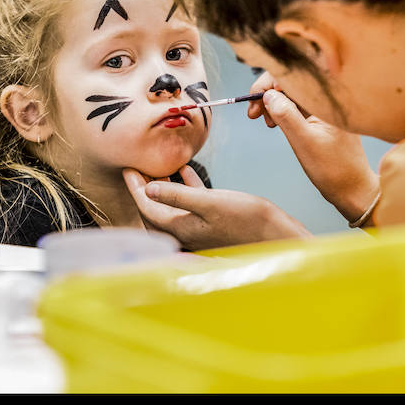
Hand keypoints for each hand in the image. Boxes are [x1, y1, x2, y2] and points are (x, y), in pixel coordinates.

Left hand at [123, 165, 310, 250]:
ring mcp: (199, 228)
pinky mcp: (213, 222)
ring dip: (162, 188)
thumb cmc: (247, 219)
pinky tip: (185, 171)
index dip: (135, 187)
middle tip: (136, 168)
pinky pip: (191, 203)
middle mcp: (186, 231)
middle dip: (143, 189)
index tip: (128, 167)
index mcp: (181, 228)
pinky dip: (185, 187)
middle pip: (154, 210)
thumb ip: (178, 196)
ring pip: (171, 206)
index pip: (147, 208)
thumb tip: (148, 190)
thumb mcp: (211, 203)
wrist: (277, 236)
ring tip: (156, 167)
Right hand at [248, 78, 379, 221]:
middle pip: (290, 81)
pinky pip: (298, 104)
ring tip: (267, 123)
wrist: (353, 189)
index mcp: (329, 98)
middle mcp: (328, 97)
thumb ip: (286, 116)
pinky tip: (275, 124)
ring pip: (291, 93)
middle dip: (268, 94)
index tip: (253, 103)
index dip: (268, 84)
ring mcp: (325, 106)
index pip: (293, 75)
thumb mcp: (304, 142)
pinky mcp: (322, 116)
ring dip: (273, 104)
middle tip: (254, 115)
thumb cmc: (335, 169)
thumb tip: (268, 95)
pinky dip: (283, 111)